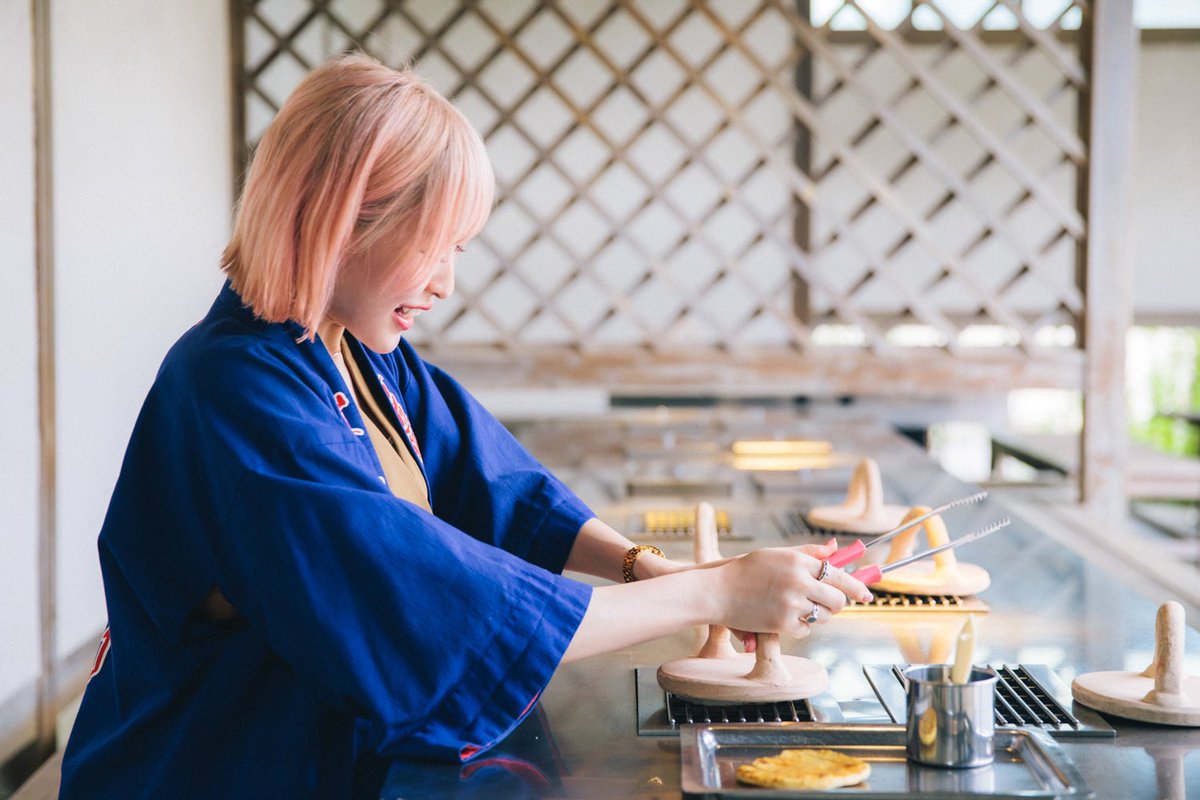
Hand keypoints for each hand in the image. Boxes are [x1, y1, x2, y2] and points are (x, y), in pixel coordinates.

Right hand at [713, 540, 872, 640]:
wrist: (717, 591)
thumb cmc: (745, 571)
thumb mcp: (777, 555)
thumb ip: (808, 552)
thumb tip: (836, 547)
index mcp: (798, 560)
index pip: (839, 574)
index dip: (857, 586)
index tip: (866, 594)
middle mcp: (799, 581)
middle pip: (838, 599)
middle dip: (838, 603)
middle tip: (830, 603)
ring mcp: (792, 604)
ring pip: (823, 616)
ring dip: (817, 614)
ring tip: (799, 606)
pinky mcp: (783, 624)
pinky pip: (806, 629)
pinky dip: (799, 626)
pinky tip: (784, 616)